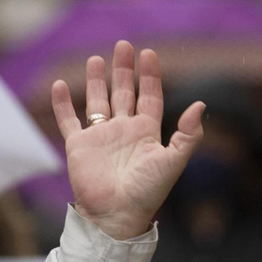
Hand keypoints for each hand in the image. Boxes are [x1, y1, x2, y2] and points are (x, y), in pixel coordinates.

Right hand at [50, 41, 204, 240]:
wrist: (116, 215)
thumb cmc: (147, 193)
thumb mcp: (173, 161)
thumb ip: (188, 134)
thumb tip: (201, 104)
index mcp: (146, 134)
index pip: (150, 98)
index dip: (150, 77)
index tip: (149, 54)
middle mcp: (123, 132)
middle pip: (124, 93)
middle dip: (124, 70)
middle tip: (123, 45)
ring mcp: (100, 138)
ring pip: (97, 101)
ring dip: (96, 80)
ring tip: (96, 59)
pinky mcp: (78, 146)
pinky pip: (68, 120)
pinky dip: (62, 103)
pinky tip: (60, 85)